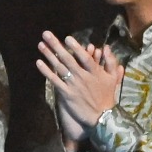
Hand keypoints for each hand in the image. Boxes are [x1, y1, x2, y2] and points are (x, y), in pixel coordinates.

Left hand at [38, 33, 122, 150]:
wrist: (101, 117)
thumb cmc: (107, 96)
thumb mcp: (113, 78)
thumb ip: (110, 62)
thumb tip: (106, 47)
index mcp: (95, 72)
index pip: (84, 57)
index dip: (76, 47)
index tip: (67, 38)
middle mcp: (83, 77)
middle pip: (68, 59)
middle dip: (56, 45)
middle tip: (46, 34)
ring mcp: (74, 85)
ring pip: (59, 68)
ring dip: (49, 55)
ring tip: (40, 44)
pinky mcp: (66, 94)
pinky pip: (55, 81)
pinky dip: (47, 72)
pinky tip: (39, 63)